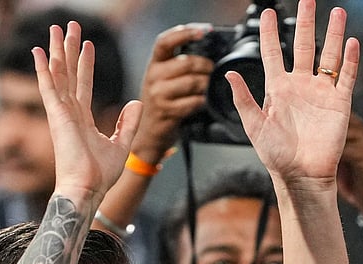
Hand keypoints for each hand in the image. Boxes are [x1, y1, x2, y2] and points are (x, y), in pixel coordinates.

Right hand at [32, 22, 141, 201]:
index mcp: (83, 119)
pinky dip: (43, 69)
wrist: (89, 188)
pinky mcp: (57, 116)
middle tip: (68, 26)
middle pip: (68, 73)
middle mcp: (70, 112)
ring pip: (58, 74)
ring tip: (56, 28)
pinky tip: (38, 51)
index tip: (87, 45)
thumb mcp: (122, 143)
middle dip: (68, 48)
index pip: (83, 84)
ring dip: (57, 50)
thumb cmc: (101, 174)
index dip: (85, 64)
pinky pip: (49, 87)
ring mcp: (61, 113)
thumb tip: (137, 103)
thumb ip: (129, 123)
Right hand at [133, 24, 214, 159]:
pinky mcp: (167, 111)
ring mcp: (158, 94)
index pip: (165, 41)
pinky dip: (202, 102)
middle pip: (186, 62)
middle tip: (213, 70)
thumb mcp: (164, 80)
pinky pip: (193, 102)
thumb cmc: (162, 103)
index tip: (202, 31)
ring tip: (208, 87)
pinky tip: (202, 103)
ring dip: (206, 84)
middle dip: (206, 66)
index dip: (184, 33)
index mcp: (154, 64)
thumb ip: (179, 65)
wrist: (149, 132)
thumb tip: (207, 52)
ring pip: (192, 82)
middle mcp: (153, 76)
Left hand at [226, 0, 358, 185]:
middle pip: (303, 46)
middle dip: (305, 22)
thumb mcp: (254, 126)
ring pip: (328, 56)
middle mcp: (300, 86)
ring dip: (334, 34)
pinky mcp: (339, 104)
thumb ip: (243, 99)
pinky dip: (350, 61)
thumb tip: (228, 75)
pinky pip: (345, 77)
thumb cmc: (276, 156)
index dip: (269, 33)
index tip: (266, 13)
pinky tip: (352, 43)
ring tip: (338, 13)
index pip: (272, 53)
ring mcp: (321, 93)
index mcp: (278, 89)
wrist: (301, 175)